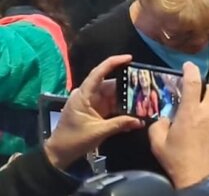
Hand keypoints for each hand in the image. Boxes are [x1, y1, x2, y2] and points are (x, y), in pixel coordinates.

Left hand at [43, 54, 143, 170]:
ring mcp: (91, 103)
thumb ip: (120, 124)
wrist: (59, 154)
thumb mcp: (98, 132)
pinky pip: (111, 103)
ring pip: (112, 94)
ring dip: (126, 96)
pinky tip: (135, 107)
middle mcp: (87, 95)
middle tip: (146, 84)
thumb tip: (140, 121)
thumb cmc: (74, 140)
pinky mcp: (95, 111)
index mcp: (83, 95)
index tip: (129, 58)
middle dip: (127, 84)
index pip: (98, 73)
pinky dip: (122, 105)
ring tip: (144, 96)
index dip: (113, 63)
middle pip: (109, 84)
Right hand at [148, 62, 208, 188]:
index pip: (193, 82)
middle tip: (196, 96)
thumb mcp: (158, 143)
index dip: (191, 70)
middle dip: (206, 87)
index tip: (189, 65)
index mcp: (190, 112)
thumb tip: (165, 118)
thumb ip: (159, 125)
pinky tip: (207, 133)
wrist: (200, 178)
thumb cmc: (177, 161)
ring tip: (200, 119)